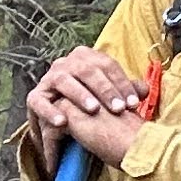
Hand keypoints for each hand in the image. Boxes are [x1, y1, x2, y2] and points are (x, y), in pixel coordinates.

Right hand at [25, 48, 149, 170]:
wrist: (60, 118)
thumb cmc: (90, 104)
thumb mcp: (109, 97)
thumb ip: (126, 91)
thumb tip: (145, 89)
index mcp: (87, 58)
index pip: (107, 65)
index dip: (122, 83)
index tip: (134, 104)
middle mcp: (67, 63)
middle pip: (87, 70)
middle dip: (105, 89)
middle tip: (118, 109)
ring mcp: (49, 78)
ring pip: (64, 80)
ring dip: (80, 95)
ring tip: (94, 110)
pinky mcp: (35, 97)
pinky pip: (39, 102)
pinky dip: (50, 111)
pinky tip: (62, 122)